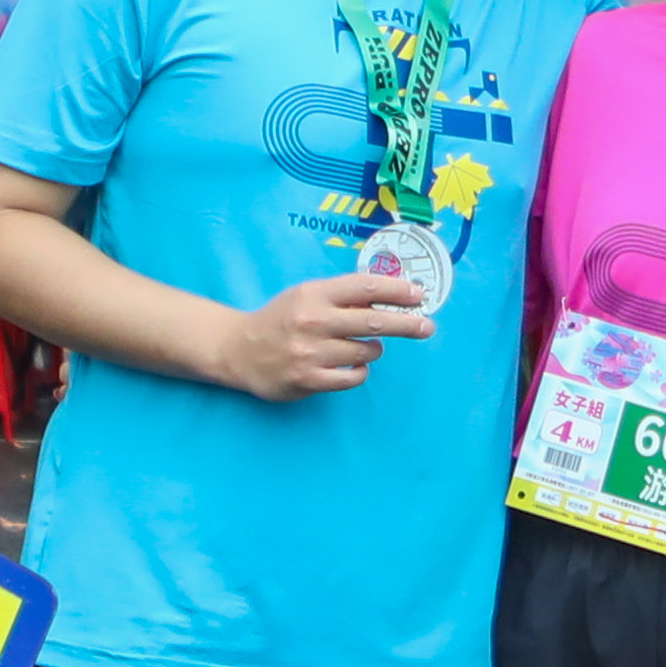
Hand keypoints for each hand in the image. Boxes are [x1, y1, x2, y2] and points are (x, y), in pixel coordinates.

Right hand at [208, 266, 434, 399]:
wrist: (239, 350)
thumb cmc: (282, 319)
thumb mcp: (306, 296)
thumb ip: (342, 295)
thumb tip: (391, 293)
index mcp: (314, 294)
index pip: (365, 287)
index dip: (396, 290)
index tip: (418, 295)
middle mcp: (313, 321)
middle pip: (374, 321)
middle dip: (406, 324)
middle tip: (426, 327)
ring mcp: (310, 352)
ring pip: (366, 352)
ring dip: (373, 350)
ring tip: (363, 347)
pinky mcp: (308, 379)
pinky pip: (353, 378)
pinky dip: (359, 372)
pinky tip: (352, 366)